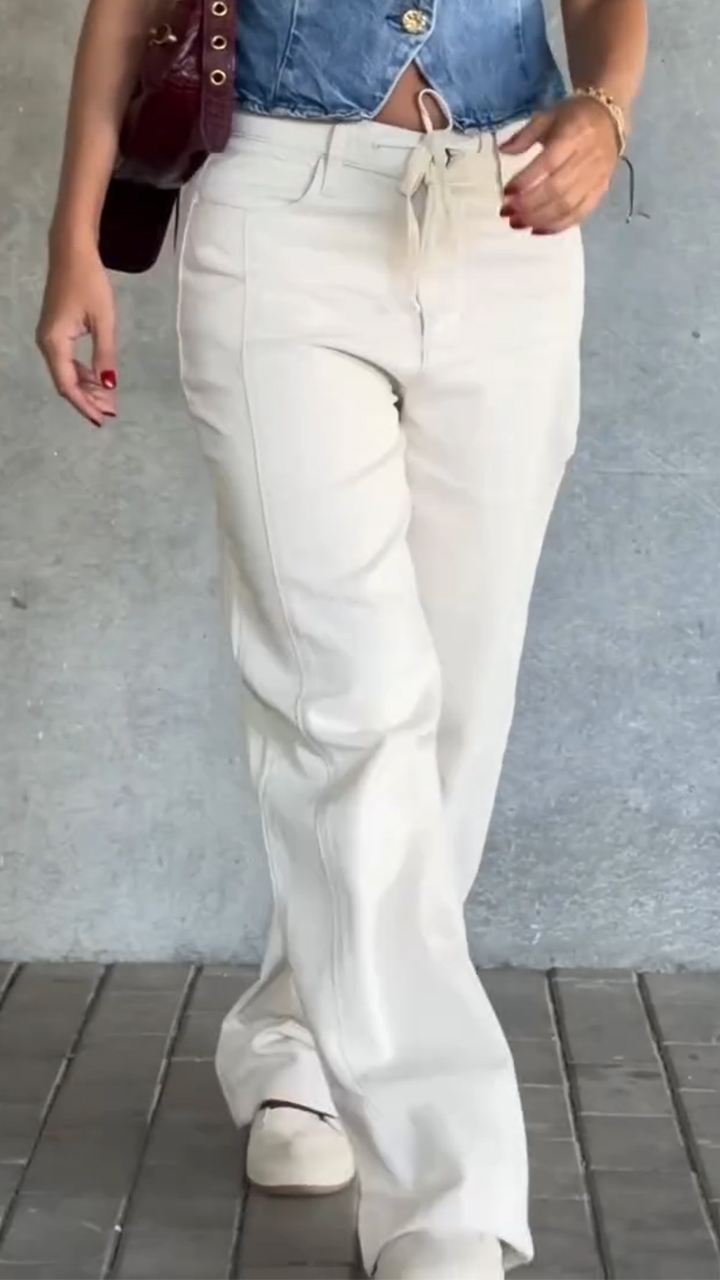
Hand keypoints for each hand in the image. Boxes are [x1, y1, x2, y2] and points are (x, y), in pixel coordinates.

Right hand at [36, 244, 117, 426]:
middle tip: (111, 413)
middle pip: (66, 382)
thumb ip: (105, 354)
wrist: (71, 252)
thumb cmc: (89, 281)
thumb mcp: (104, 320)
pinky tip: (99, 379)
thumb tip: (109, 386)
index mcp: (55, 342)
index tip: (102, 420)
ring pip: (67, 373)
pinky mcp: (56, 332)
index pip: (68, 385)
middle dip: (88, 400)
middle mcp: (47, 344)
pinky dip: (83, 373)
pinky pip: (67, 361)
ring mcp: (50, 338)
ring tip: (109, 400)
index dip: (85, 405)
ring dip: (87, 388)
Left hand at [499, 96, 621, 234]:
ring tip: (516, 223)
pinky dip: (557, 226)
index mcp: (574, 135)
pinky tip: (537, 230)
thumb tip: (502, 150)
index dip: (526, 181)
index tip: (506, 192)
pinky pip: (580, 214)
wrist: (611, 117)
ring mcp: (596, 178)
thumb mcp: (548, 117)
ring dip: (539, 219)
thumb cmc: (574, 117)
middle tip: (506, 213)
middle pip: (557, 189)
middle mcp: (588, 158)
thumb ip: (524, 136)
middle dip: (528, 205)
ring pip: (567, 206)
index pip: (548, 163)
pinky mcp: (601, 191)